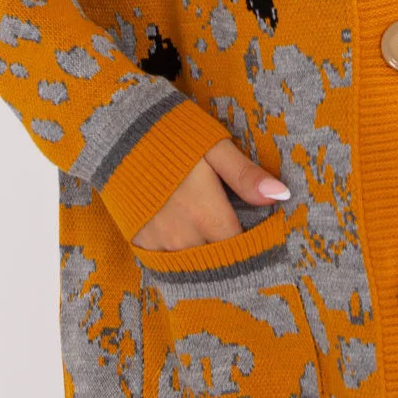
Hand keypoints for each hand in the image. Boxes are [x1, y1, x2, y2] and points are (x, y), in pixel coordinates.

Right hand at [130, 139, 289, 253]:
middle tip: (238, 238)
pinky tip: (188, 243)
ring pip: (192, 265)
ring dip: (205, 257)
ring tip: (213, 240)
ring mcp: (157, 241)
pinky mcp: (138, 241)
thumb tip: (281, 196)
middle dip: (230, 254)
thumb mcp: (214, 148)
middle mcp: (181, 235)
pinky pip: (166, 263)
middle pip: (217, 261)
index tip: (259, 237)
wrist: (115, 132)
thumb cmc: (171, 135)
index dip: (253, 246)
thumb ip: (245, 176)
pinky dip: (180, 257)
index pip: (239, 249)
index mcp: (205, 214)